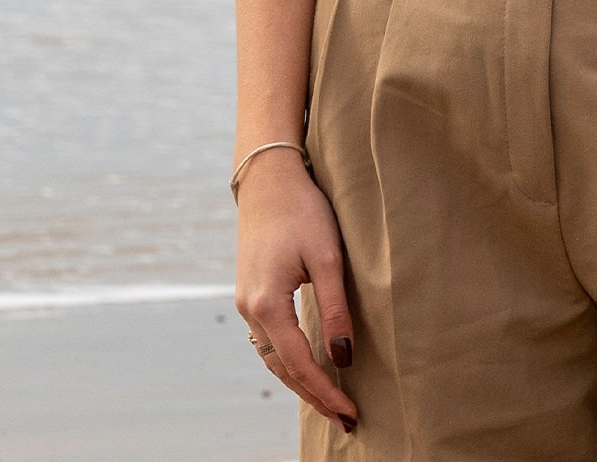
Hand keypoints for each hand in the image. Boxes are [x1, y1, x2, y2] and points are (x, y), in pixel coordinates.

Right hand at [234, 152, 358, 432]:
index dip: (324, 391)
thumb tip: (343, 358)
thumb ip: (335, 308)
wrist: (269, 178)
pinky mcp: (251, 293)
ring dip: (299, 381)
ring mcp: (246, 302)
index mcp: (267, 304)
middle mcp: (250, 309)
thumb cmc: (303, 210)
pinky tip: (308, 366)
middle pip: (281, 369)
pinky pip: (269, 340)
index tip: (350, 412)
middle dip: (313, 395)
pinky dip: (288, 360)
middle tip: (346, 418)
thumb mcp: (328, 256)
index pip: (298, 364)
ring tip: (332, 401)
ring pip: (272, 358)